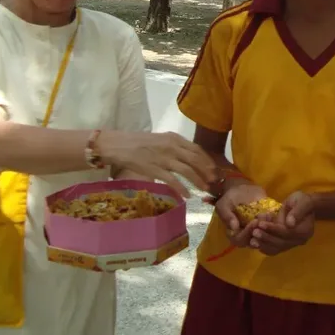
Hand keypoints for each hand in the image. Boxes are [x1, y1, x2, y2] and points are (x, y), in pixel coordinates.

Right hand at [95, 131, 216, 197]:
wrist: (120, 145)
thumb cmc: (140, 143)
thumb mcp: (161, 139)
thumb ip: (175, 146)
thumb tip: (189, 156)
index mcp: (174, 138)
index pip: (196, 149)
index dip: (207, 160)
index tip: (213, 168)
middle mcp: (172, 147)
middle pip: (195, 160)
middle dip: (207, 171)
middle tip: (214, 180)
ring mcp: (164, 158)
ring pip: (188, 170)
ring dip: (198, 180)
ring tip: (205, 188)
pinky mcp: (155, 169)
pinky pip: (173, 181)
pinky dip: (182, 188)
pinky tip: (187, 195)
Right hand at [215, 183, 268, 247]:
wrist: (242, 189)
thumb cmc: (231, 198)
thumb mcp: (224, 204)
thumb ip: (226, 215)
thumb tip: (234, 228)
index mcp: (234, 233)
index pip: (240, 240)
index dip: (247, 233)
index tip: (254, 221)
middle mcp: (246, 235)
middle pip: (253, 242)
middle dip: (260, 231)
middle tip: (263, 218)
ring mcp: (257, 231)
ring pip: (264, 238)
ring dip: (267, 229)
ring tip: (267, 215)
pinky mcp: (266, 226)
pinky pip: (271, 231)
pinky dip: (273, 225)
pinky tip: (272, 214)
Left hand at [253, 191, 314, 255]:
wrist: (303, 206)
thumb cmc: (302, 201)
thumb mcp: (302, 201)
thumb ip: (297, 211)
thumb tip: (290, 224)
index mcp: (305, 231)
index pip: (287, 233)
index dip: (274, 229)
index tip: (261, 224)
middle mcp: (299, 241)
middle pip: (281, 243)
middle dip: (266, 237)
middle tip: (254, 231)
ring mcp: (292, 244)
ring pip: (276, 248)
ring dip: (263, 244)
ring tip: (251, 239)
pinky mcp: (284, 245)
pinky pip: (273, 250)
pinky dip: (263, 247)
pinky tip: (254, 243)